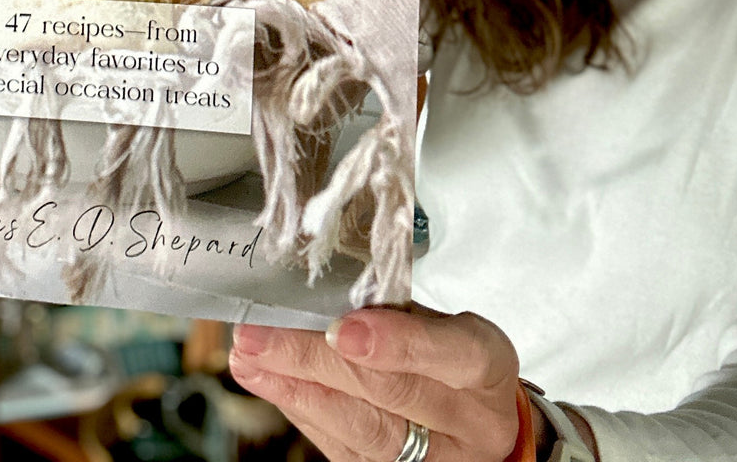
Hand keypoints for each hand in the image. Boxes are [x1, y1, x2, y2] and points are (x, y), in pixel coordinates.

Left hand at [229, 305, 519, 461]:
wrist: (481, 420)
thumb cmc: (454, 358)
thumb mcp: (448, 322)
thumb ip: (398, 312)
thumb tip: (322, 290)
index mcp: (487, 366)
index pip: (448, 353)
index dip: (394, 342)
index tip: (340, 329)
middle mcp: (468, 422)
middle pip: (390, 394)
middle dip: (315, 362)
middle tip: (260, 335)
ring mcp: (435, 459)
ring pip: (363, 430)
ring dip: (296, 391)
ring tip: (249, 359)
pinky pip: (345, 450)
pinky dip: (303, 411)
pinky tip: (271, 384)